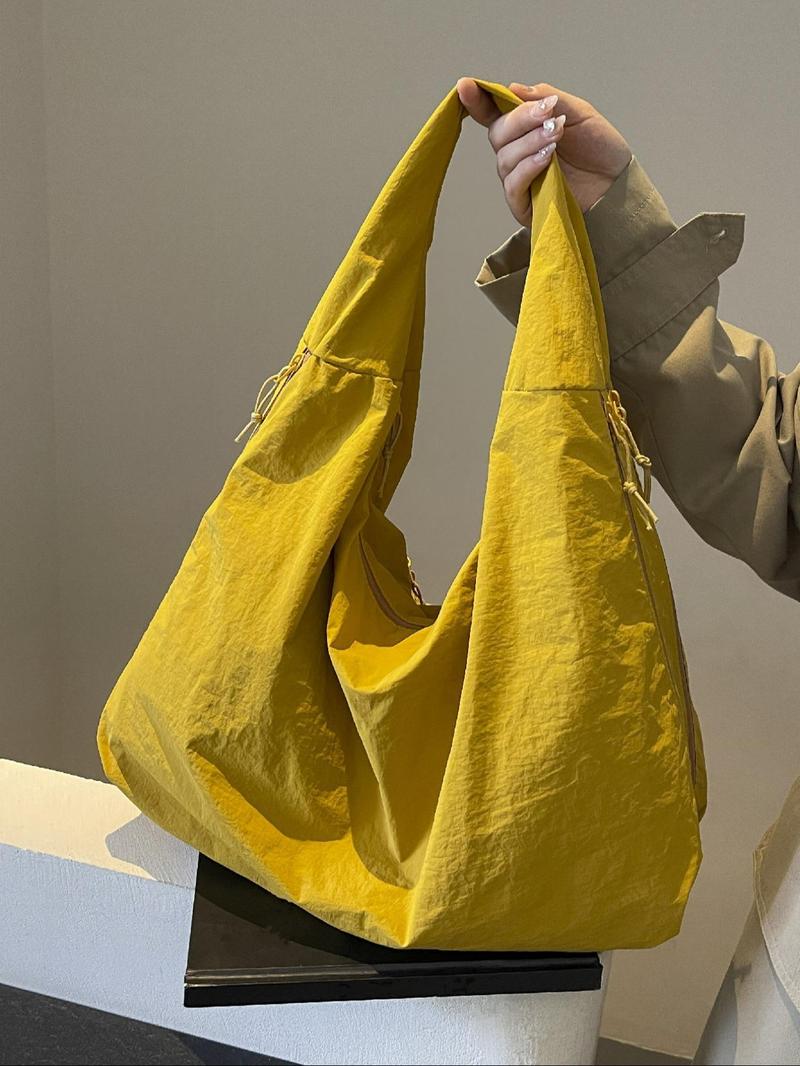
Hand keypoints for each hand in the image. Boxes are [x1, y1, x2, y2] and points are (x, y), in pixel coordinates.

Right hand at [456, 78, 632, 226]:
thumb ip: (548, 99)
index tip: (466, 86)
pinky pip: (514, 185)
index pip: (492, 113)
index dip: (477, 100)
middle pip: (497, 133)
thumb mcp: (578, 113)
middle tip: (548, 114)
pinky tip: (547, 157)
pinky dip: (528, 167)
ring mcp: (518, 180)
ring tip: (557, 136)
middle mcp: (515, 154)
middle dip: (520, 120)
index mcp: (523, 129)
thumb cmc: (598, 148)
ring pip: (505, 158)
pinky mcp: (524, 204)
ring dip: (530, 142)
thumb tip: (514, 88)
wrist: (618, 182)